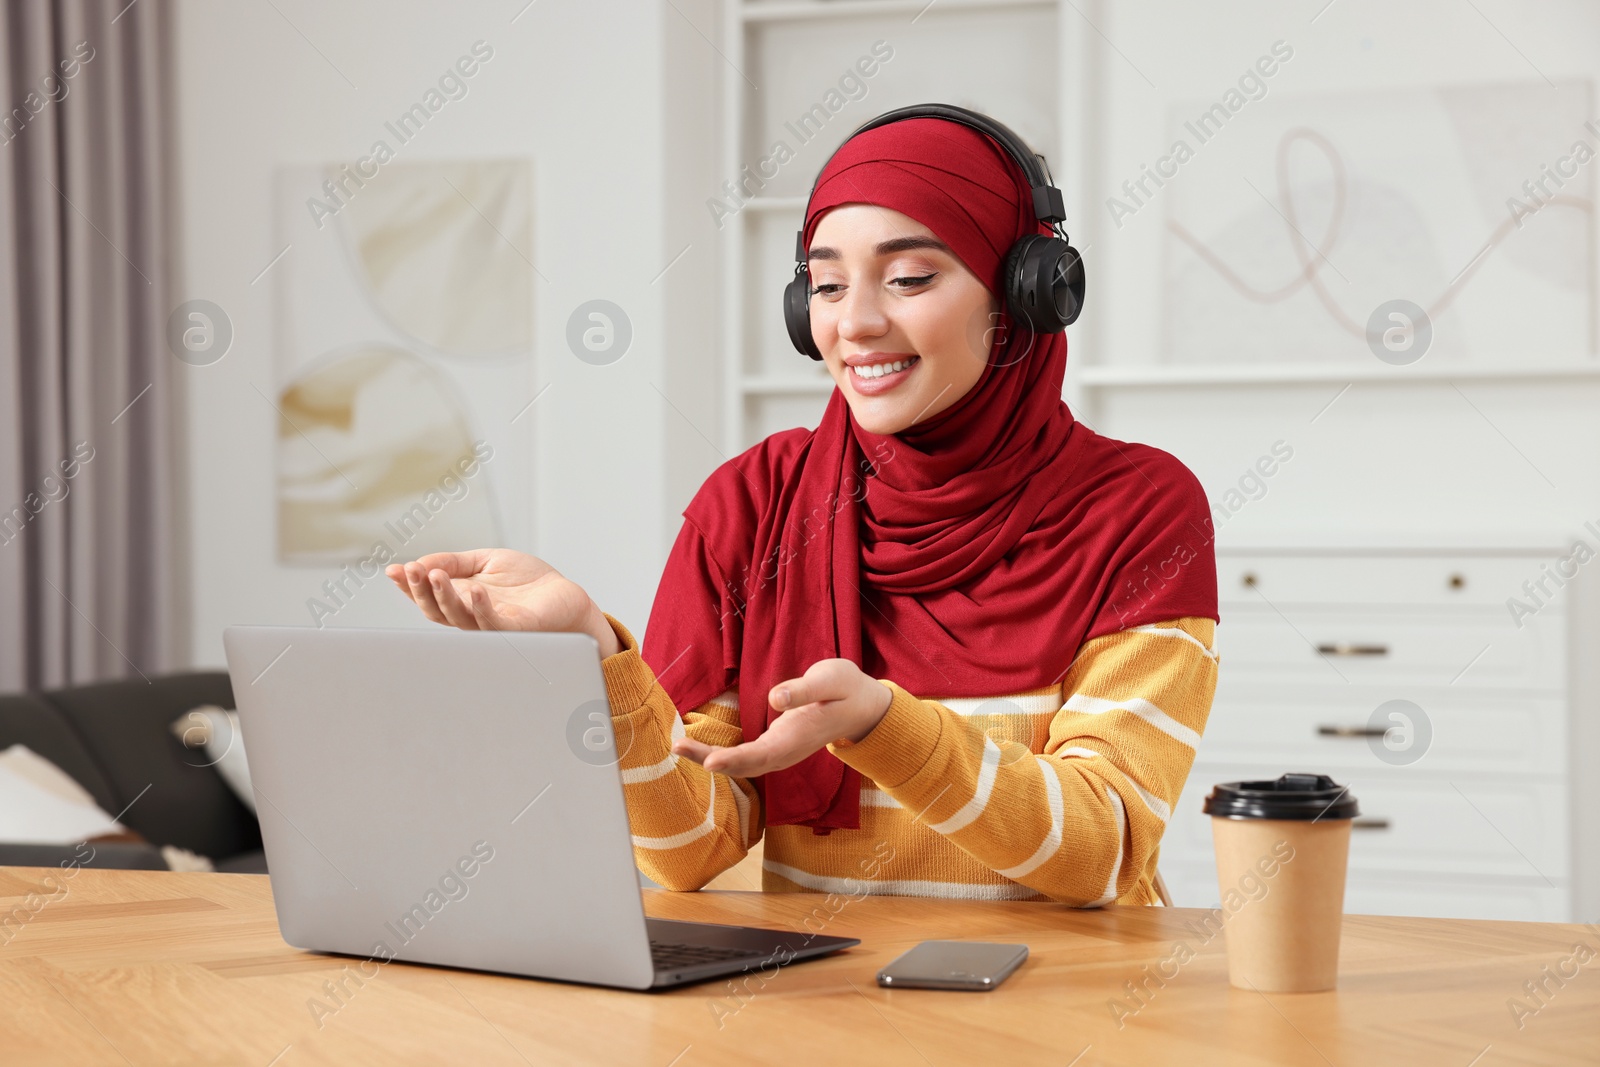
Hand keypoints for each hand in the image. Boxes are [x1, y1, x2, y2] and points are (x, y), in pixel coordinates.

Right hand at [384, 549, 619, 656]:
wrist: (564, 596)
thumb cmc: (526, 583)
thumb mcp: (486, 561)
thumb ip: (455, 562)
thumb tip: (421, 561)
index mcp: (460, 600)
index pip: (428, 596)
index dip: (409, 585)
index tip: (393, 570)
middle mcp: (470, 617)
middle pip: (436, 611)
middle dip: (419, 591)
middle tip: (411, 570)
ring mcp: (491, 626)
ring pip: (458, 619)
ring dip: (444, 597)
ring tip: (435, 574)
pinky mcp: (516, 630)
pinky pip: (494, 625)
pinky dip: (481, 609)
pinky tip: (475, 591)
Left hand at [672, 659, 892, 776]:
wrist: (859, 707)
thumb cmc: (845, 689)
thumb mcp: (831, 680)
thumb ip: (804, 690)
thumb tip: (776, 698)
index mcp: (798, 737)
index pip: (762, 755)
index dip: (736, 760)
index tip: (711, 762)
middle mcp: (785, 751)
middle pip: (744, 764)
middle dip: (709, 759)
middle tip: (678, 748)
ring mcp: (779, 751)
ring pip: (742, 763)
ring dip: (709, 759)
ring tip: (679, 748)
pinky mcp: (773, 745)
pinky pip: (744, 756)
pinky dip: (720, 755)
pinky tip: (699, 749)